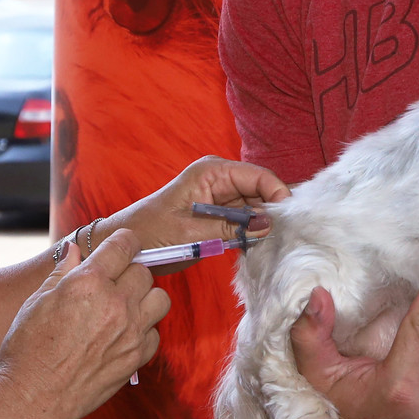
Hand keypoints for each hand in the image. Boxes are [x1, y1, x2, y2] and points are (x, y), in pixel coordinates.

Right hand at [0, 229, 170, 418]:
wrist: (36, 397)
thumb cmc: (29, 349)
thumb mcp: (37, 301)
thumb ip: (62, 271)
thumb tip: (74, 249)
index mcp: (88, 282)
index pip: (124, 245)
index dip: (123, 242)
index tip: (121, 247)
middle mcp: (115, 303)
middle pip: (144, 272)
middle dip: (130, 273)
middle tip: (114, 283)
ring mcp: (130, 331)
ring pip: (160, 299)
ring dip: (145, 298)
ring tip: (126, 307)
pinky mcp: (136, 357)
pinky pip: (155, 334)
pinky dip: (144, 331)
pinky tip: (123, 335)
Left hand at [104, 156, 290, 271]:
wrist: (128, 247)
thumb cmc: (150, 234)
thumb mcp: (190, 234)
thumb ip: (230, 229)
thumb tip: (267, 225)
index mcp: (212, 172)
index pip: (259, 177)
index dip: (278, 196)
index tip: (290, 222)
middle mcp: (220, 179)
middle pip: (262, 191)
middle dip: (273, 213)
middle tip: (285, 238)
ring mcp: (221, 197)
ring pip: (257, 207)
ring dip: (264, 225)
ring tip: (273, 245)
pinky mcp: (220, 215)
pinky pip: (246, 220)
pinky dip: (253, 233)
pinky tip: (258, 247)